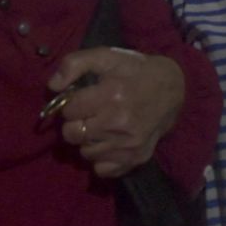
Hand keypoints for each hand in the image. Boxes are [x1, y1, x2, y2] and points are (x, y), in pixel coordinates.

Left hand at [49, 48, 184, 177]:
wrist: (172, 89)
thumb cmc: (135, 71)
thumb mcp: (107, 56)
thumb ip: (75, 64)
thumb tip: (52, 85)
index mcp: (112, 94)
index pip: (70, 109)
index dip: (72, 102)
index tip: (82, 97)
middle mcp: (119, 123)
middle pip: (72, 134)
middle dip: (76, 122)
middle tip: (89, 113)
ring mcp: (128, 145)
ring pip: (85, 152)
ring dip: (88, 140)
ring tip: (101, 125)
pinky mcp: (135, 160)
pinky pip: (101, 169)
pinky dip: (101, 158)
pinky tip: (109, 141)